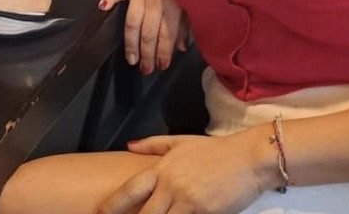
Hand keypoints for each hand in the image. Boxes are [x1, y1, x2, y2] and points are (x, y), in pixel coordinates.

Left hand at [98, 134, 266, 213]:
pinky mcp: (201, 213)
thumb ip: (154, 145)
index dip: (112, 205)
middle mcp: (170, 185)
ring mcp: (185, 201)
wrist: (247, 157)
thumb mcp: (183, 142)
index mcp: (163, 168)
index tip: (100, 213)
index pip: (130, 190)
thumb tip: (129, 145)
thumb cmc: (216, 151)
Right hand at [99, 0, 183, 73]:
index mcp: (173, 3)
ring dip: (131, 41)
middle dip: (147, 53)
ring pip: (132, 20)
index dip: (164, 52)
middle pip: (148, 31)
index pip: (166, 33)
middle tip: (145, 69)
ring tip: (131, 59)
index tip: (162, 66)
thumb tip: (182, 47)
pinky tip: (103, 7)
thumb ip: (185, 23)